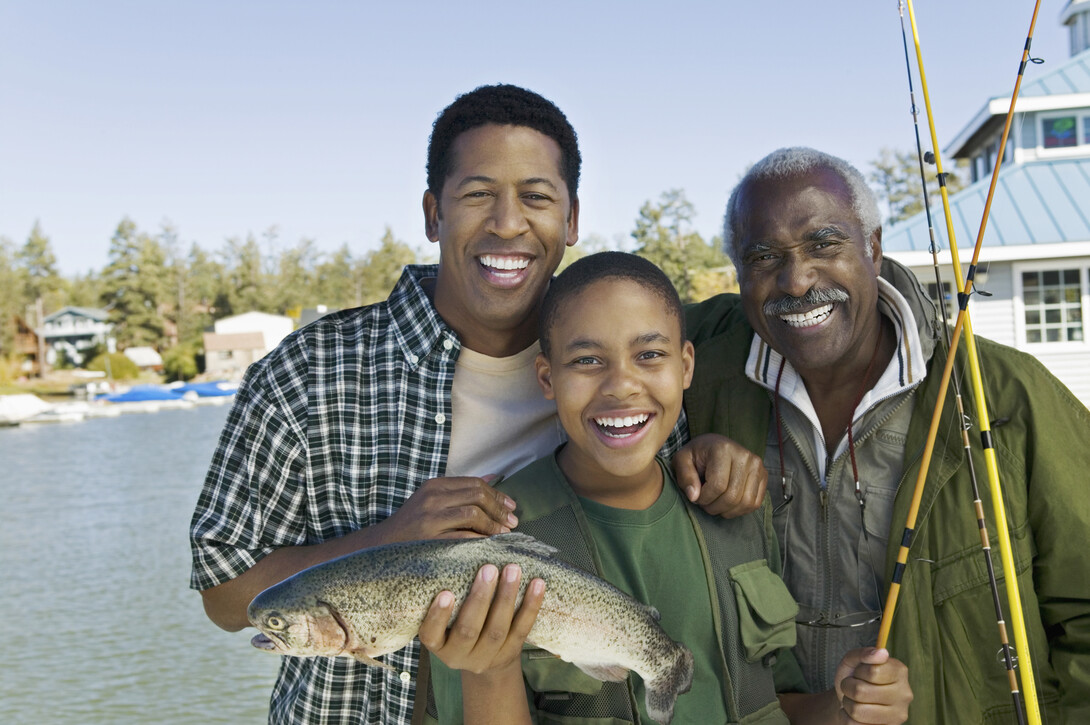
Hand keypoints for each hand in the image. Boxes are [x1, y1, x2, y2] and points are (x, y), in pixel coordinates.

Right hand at [382, 475, 517, 541]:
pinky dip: (481, 539)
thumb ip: (461, 489)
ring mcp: (430, 518)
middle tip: (513, 521)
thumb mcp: (433, 499)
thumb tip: (493, 478)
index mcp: (435, 485)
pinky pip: (463, 537)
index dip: (497, 494)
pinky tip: (490, 544)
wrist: (382, 546)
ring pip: (473, 514)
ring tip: (505, 533)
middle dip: (500, 509)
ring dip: (494, 524)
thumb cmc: (412, 524)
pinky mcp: (430, 539)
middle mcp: (433, 498)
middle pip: (477, 496)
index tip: (511, 506)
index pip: (474, 483)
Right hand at [418, 563, 545, 674]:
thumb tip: (455, 555)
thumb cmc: (457, 625)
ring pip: (497, 629)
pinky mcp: (509, 653)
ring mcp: (486, 658)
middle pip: (468, 629)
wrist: (484, 659)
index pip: (431, 634)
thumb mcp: (445, 619)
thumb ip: (446, 596)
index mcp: (438, 645)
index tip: (445, 593)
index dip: (438, 616)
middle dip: (480, 598)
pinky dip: (530, 606)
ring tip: (513, 570)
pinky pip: (522, 629)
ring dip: (506, 597)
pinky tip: (537, 584)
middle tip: (488, 569)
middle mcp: (459, 655)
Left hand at [673, 433, 766, 517]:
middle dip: (714, 507)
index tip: (696, 497)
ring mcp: (757, 466)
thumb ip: (685, 477)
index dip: (704, 499)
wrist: (714, 446)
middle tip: (704, 503)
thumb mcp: (682, 460)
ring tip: (715, 504)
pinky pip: (755, 503)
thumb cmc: (697, 455)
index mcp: (723, 449)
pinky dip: (740, 510)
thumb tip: (694, 496)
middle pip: (732, 496)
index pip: (718, 486)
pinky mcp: (764, 475)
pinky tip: (727, 504)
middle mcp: (744, 456)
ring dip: (727, 511)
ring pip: (745, 503)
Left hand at [834, 647, 911, 724]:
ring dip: (847, 703)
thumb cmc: (854, 677)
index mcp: (900, 672)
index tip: (860, 672)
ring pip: (857, 710)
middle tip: (852, 686)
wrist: (850, 699)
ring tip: (853, 700)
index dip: (859, 671)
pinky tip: (856, 714)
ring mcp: (898, 716)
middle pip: (861, 691)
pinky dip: (847, 718)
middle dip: (848, 687)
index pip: (873, 671)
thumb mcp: (853, 660)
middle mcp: (904, 695)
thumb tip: (882, 652)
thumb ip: (864, 653)